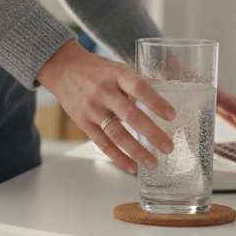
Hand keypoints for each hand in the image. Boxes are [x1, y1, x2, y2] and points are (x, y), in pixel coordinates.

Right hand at [36, 40, 174, 173]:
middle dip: (151, 133)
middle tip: (168, 147)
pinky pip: (103, 143)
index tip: (172, 115)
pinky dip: (118, 157)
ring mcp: (93, 109)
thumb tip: (160, 106)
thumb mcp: (117, 69)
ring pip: (117, 134)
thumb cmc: (96, 70)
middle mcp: (104, 92)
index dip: (156, 102)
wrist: (63, 69)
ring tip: (153, 163)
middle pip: (130, 115)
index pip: (139, 88)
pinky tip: (132, 166)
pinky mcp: (84, 123)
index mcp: (117, 74)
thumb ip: (135, 87)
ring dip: (136, 151)